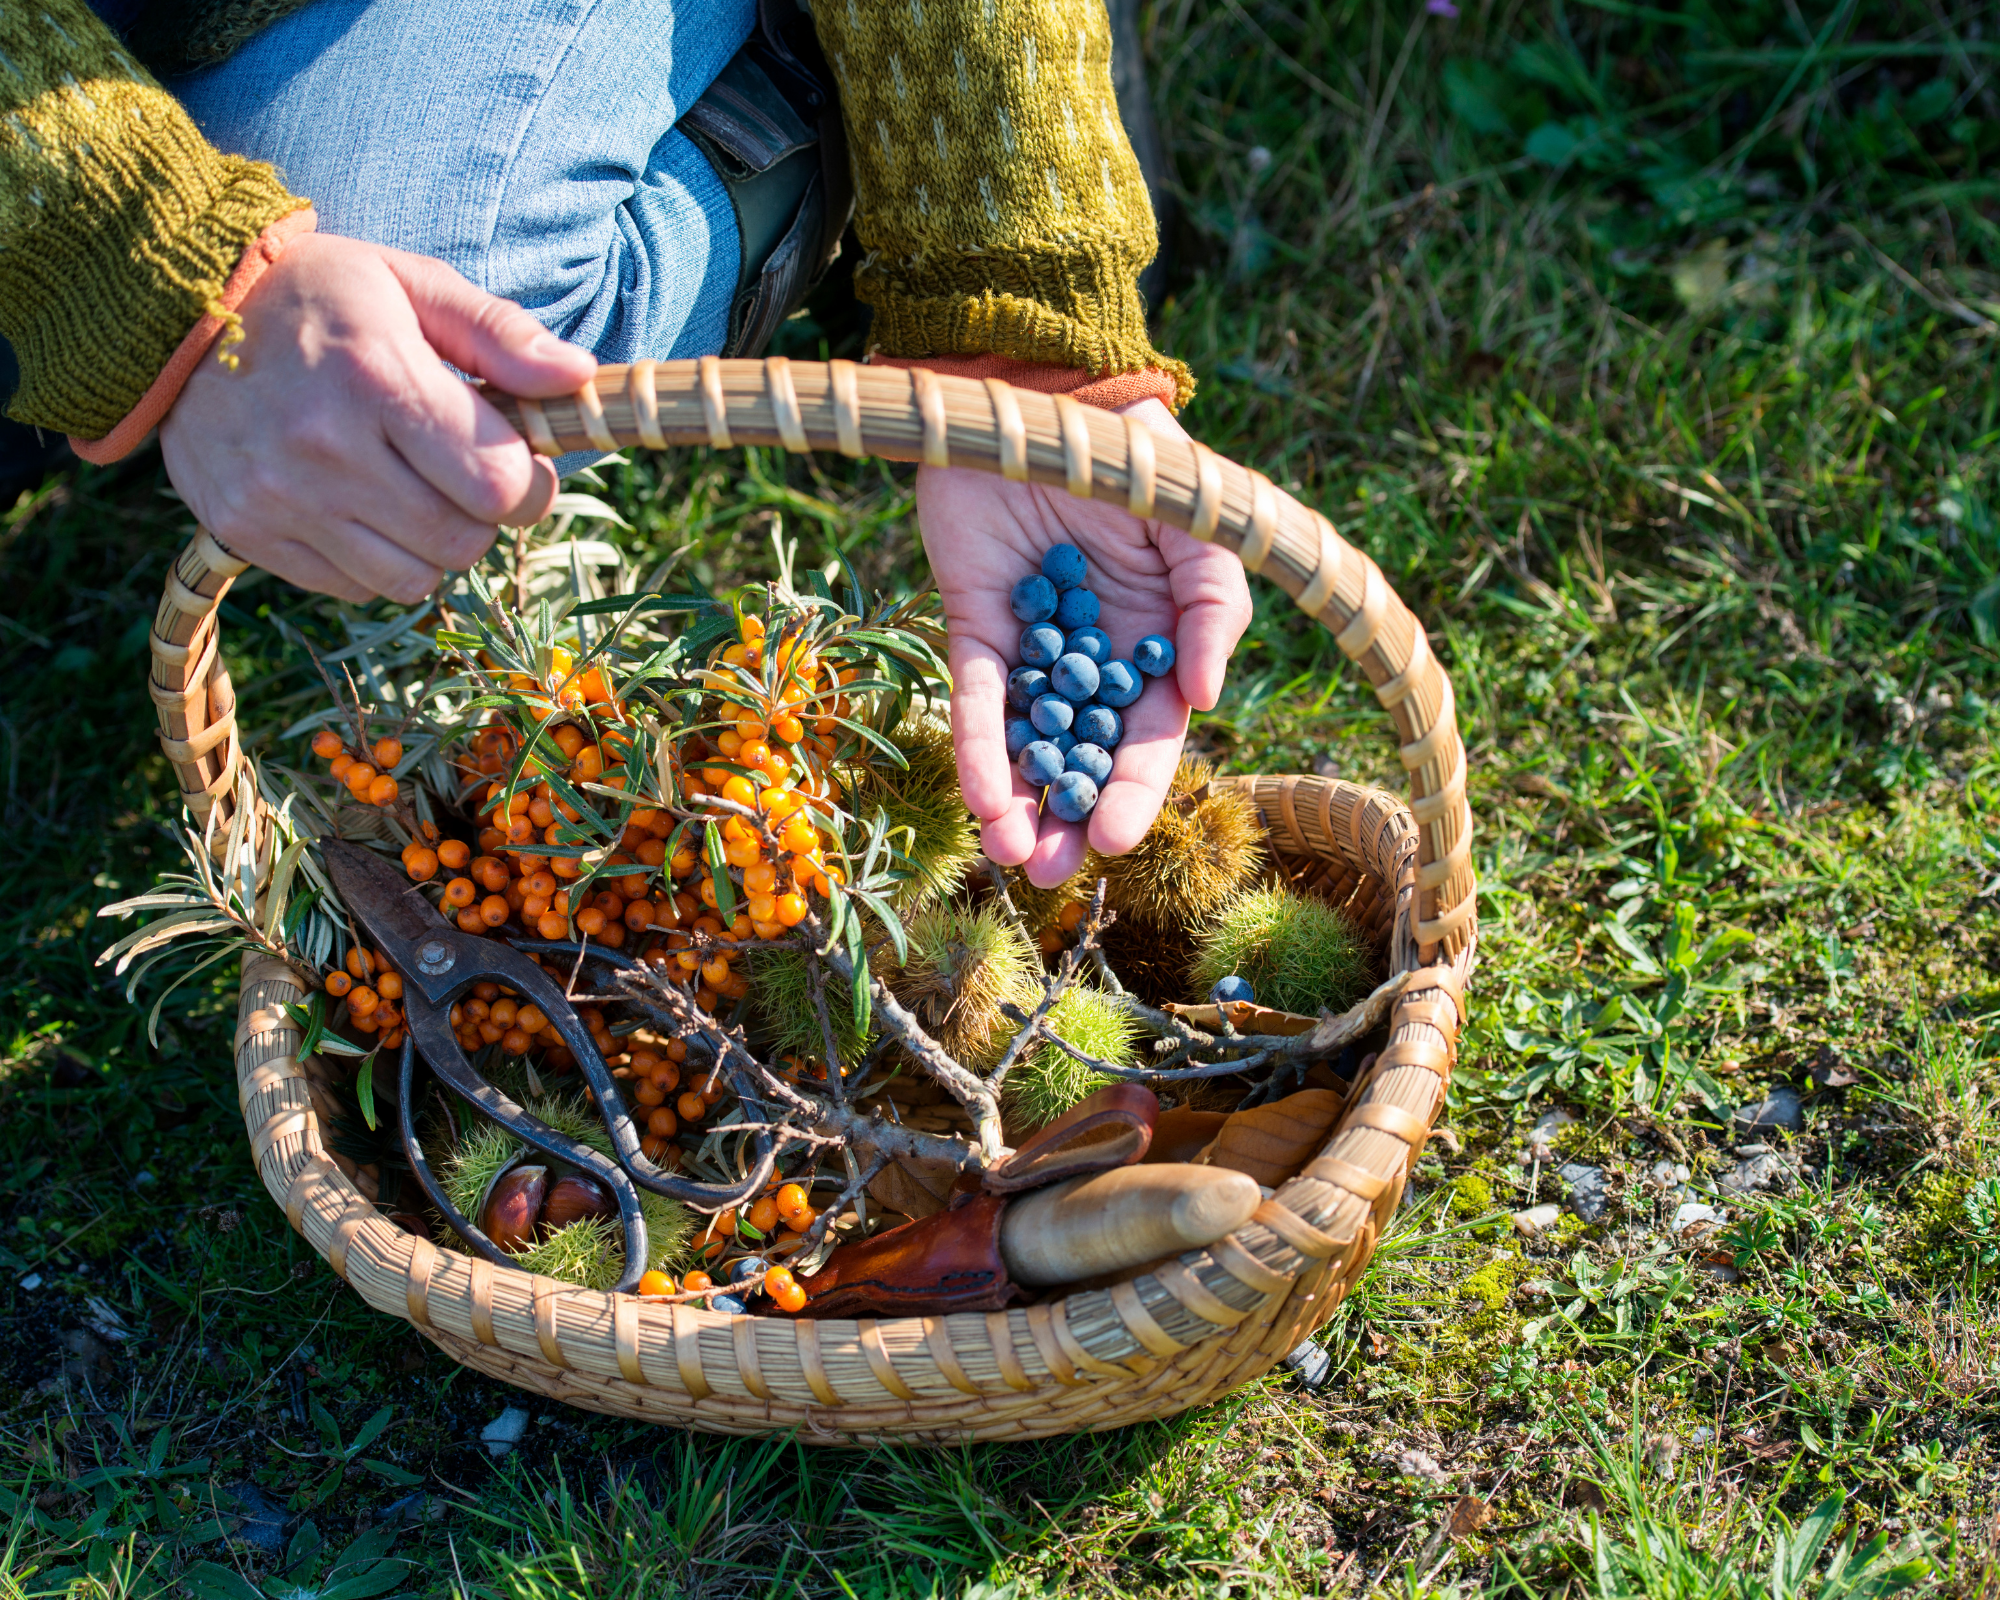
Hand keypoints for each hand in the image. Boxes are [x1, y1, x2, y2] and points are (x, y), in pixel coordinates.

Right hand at [160, 232, 596, 603]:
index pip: (499, 484)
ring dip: (430, 546)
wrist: (175, 312)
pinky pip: (354, 589)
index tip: (517, 461)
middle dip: (482, 516)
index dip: (528, 484)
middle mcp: (325, 448)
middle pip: (463, 541)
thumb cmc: (317, 295)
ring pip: (413, 580)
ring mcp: (280, 498)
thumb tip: (579, 376)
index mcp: (377, 378)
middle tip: (461, 474)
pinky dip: (373, 561)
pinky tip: (357, 504)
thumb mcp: (410, 284)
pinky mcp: (246, 532)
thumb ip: (500, 334)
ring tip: (409, 489)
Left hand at [918, 398, 1253, 887]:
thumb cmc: (1134, 458)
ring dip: (1018, 803)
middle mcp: (1093, 661)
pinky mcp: (973, 624)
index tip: (1112, 841)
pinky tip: (979, 797)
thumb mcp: (1199, 529)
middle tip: (1049, 874)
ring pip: (1026, 744)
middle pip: (1081, 758)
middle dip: (1068, 818)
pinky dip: (978, 747)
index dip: (1132, 792)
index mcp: (1156, 647)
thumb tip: (1203, 697)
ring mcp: (1031, 647)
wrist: (1042, 389)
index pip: (1147, 739)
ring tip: (1010, 854)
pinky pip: (977, 697)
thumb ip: (1216, 608)